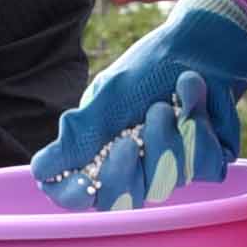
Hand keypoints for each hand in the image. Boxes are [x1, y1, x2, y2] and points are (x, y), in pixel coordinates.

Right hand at [36, 0, 246, 209]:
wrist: (198, 44)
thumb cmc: (147, 69)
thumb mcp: (107, 98)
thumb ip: (78, 136)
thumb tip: (41, 170)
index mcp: (99, 153)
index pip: (77, 195)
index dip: (75, 196)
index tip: (83, 181)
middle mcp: (133, 167)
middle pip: (120, 202)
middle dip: (125, 171)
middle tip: (130, 140)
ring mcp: (170, 166)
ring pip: (166, 182)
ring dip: (165, 137)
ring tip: (165, 105)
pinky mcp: (206, 160)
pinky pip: (203, 167)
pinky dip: (197, 128)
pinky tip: (193, 102)